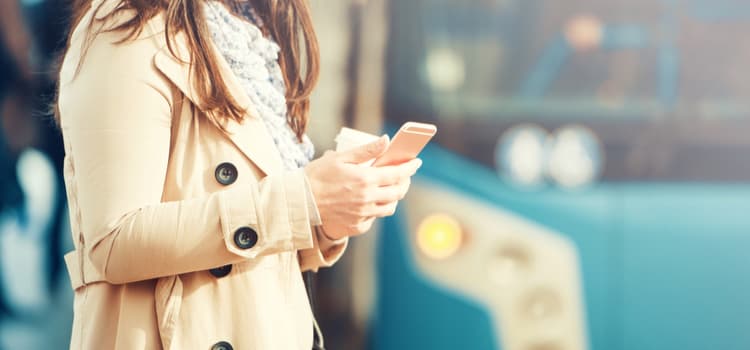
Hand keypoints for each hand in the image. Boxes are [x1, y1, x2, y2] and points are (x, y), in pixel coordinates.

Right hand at [305, 136, 421, 239]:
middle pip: (398, 192)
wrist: (300, 202)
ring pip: (389, 207)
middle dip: (405, 182)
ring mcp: (362, 214)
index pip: (397, 174)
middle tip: (404, 175)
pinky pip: (374, 218)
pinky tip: (373, 200)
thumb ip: (367, 150)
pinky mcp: (356, 226)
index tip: (416, 162)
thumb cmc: (317, 176)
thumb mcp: (340, 158)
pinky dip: (377, 208)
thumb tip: (386, 140)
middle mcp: (367, 199)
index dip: (410, 167)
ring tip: (391, 188)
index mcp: (365, 180)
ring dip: (394, 197)